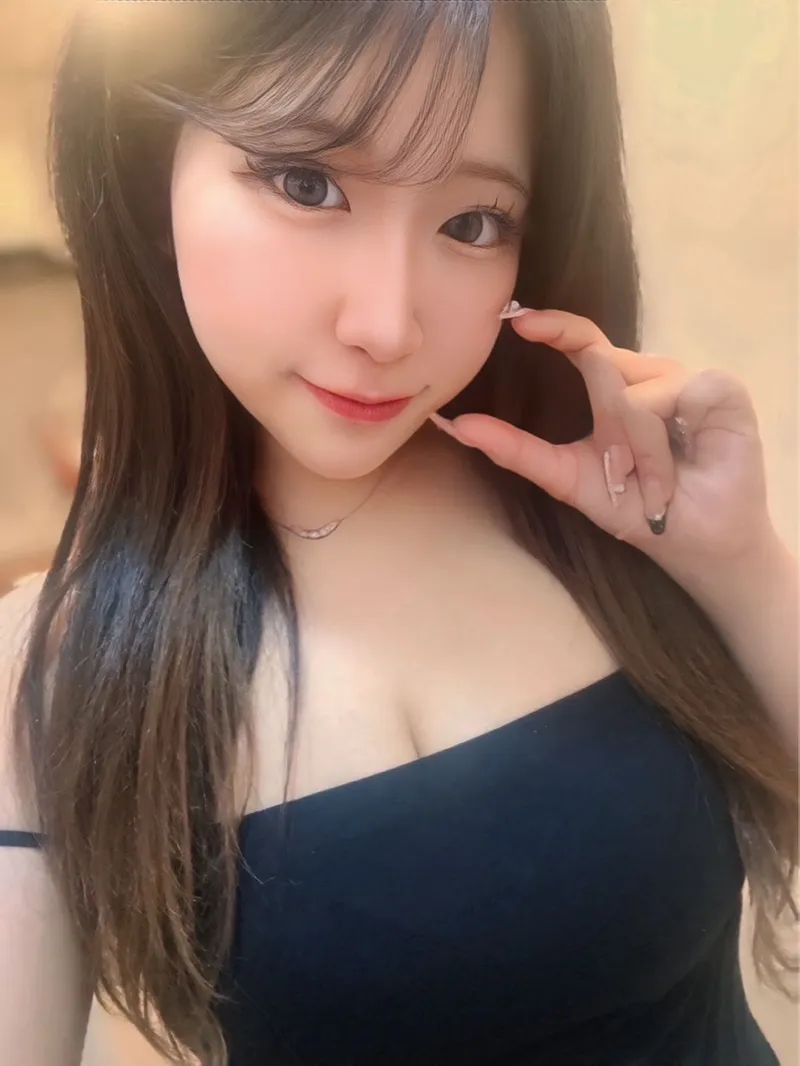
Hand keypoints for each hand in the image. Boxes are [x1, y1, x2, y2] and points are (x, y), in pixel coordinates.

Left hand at [430, 308, 778, 588]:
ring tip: (657, 482)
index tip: (514, 321)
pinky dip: (665, 442)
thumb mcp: (566, 479)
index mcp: (613, 386)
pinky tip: (683, 463)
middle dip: (609, 434)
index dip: (552, 325)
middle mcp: (648, 373)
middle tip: (623, 475)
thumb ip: (514, 450)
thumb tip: (456, 424)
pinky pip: (675, 394)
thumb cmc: (635, 507)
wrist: (691, 541)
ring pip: (634, 388)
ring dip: (638, 448)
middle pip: (604, 362)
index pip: (581, 340)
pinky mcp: (722, 389)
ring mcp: (686, 378)